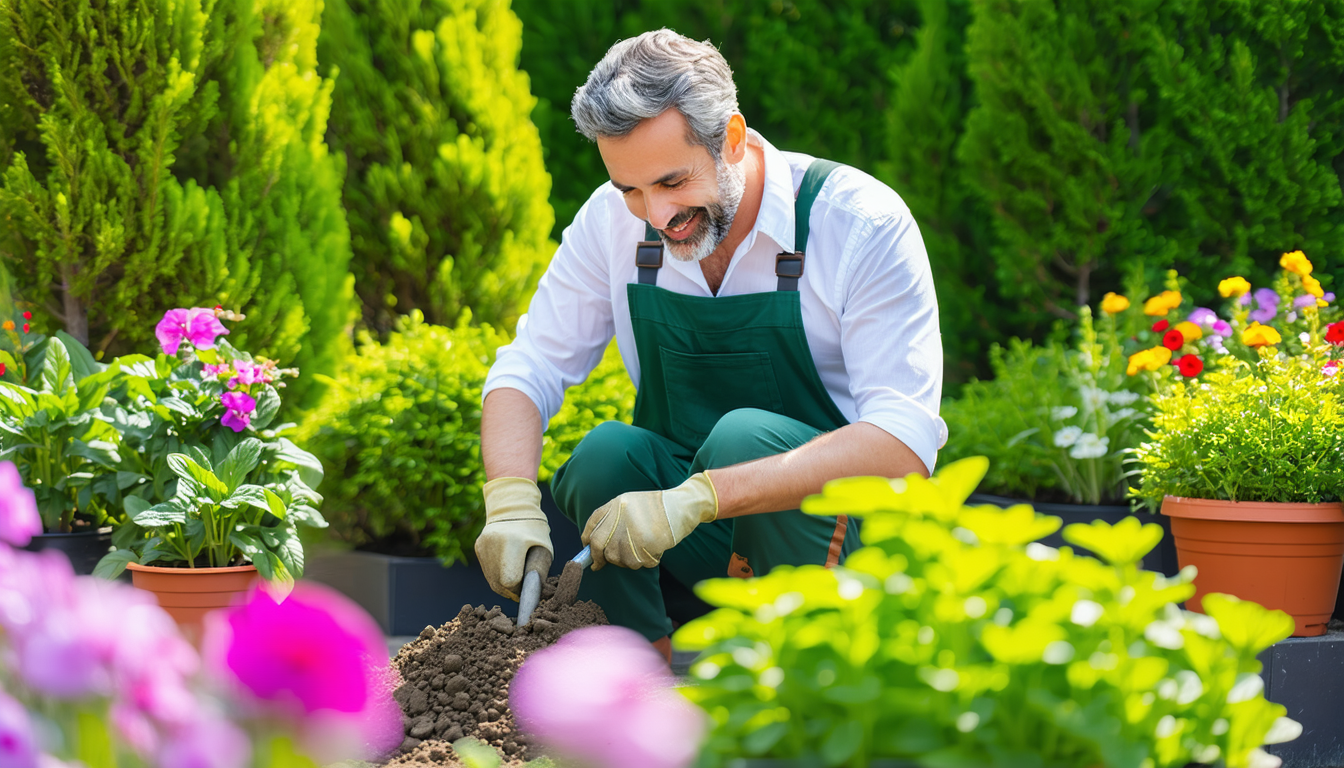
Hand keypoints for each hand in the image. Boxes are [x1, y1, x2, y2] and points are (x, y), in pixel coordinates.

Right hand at [476, 477, 551, 599]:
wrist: (514, 506)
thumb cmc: (534, 528)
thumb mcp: (544, 548)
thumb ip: (538, 572)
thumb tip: (534, 595)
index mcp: (511, 543)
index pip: (510, 581)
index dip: (520, 589)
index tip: (528, 588)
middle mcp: (492, 545)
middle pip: (499, 584)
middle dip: (512, 590)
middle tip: (523, 587)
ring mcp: (483, 546)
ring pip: (492, 580)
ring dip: (504, 585)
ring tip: (517, 578)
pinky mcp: (478, 547)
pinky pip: (488, 571)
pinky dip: (498, 574)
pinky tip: (508, 567)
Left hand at [582, 472, 717, 569]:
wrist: (681, 505)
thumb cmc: (655, 507)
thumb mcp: (628, 503)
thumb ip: (610, 519)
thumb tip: (592, 544)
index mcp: (615, 505)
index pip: (592, 528)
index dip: (587, 544)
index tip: (589, 553)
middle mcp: (620, 517)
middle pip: (600, 546)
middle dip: (600, 558)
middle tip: (601, 565)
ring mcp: (632, 531)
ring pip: (619, 558)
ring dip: (627, 560)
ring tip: (640, 550)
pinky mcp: (646, 543)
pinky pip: (638, 562)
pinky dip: (645, 561)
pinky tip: (653, 551)